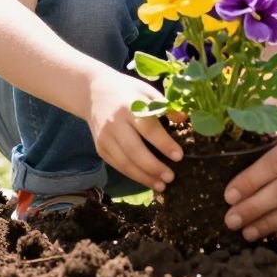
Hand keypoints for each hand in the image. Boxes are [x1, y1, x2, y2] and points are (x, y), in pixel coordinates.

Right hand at [85, 72, 181, 191]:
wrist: (93, 92)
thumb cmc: (127, 91)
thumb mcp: (146, 91)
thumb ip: (164, 105)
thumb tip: (184, 118)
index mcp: (128, 106)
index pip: (147, 128)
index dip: (163, 143)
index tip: (179, 156)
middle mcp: (114, 123)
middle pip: (134, 150)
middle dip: (153, 167)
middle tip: (171, 177)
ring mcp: (105, 137)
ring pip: (124, 162)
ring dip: (143, 177)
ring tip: (161, 185)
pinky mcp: (100, 148)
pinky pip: (117, 165)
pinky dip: (133, 175)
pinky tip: (147, 180)